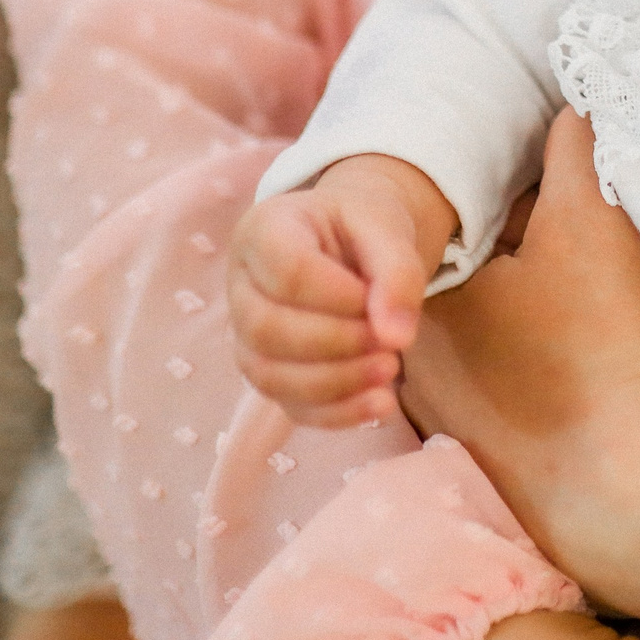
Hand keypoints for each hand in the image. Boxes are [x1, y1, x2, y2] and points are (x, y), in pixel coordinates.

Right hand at [229, 153, 457, 427]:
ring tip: (390, 368)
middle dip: (336, 343)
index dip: (338, 296)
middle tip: (389, 342)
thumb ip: (398, 272)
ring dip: (336, 383)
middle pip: (266, 329)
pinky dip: (336, 413)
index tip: (378, 299)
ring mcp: (246, 334)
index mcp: (263, 231)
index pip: (287, 272)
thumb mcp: (387, 227)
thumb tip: (397, 338)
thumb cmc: (363, 225)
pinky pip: (289, 405)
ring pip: (269, 375)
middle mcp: (241, 285)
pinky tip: (380, 403)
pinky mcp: (271, 372)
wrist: (356, 240)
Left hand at [403, 108, 639, 621]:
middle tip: (577, 239)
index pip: (455, 216)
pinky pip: (503, 374)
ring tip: (587, 297)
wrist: (630, 478)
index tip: (560, 194)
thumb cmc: (600, 344)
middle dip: (514, 245)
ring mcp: (447, 409)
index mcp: (425, 291)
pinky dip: (535, 355)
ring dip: (525, 302)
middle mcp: (415, 352)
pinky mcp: (488, 448)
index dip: (514, 194)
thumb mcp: (592, 218)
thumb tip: (574, 95)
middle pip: (466, 268)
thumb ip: (575, 143)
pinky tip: (586, 355)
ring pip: (484, 322)